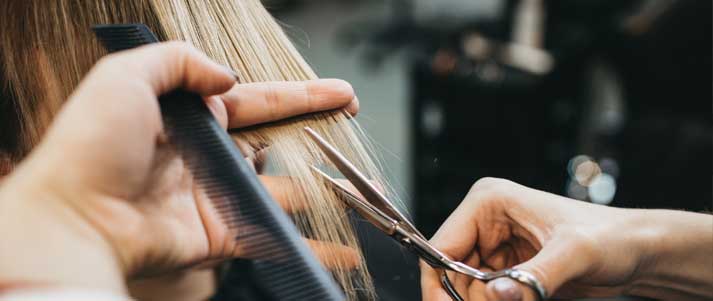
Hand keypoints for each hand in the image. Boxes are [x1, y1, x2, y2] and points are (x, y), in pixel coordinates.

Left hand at [0, 42, 358, 293]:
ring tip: (359, 186)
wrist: (74, 219)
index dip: (300, 95)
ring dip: (321, 187)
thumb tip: (226, 78)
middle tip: (350, 123)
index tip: (338, 93)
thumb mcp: (126, 76)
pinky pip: (270, 236)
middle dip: (316, 131)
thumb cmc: (91, 146)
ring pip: (280, 189)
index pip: (256, 100)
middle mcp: (205, 155)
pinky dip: (308, 244)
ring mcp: (214, 196)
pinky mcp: (218, 234)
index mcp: (188, 117)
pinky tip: (341, 244)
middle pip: (275, 140)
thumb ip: (180, 61)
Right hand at [420, 178, 712, 300]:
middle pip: (449, 271)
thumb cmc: (611, 238)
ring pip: (466, 289)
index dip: (439, 282)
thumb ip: (534, 278)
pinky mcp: (507, 271)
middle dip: (465, 297)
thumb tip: (495, 296)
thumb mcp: (574, 255)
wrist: (638, 253)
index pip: (442, 245)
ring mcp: (495, 248)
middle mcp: (485, 223)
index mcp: (489, 203)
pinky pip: (486, 296)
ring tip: (527, 298)